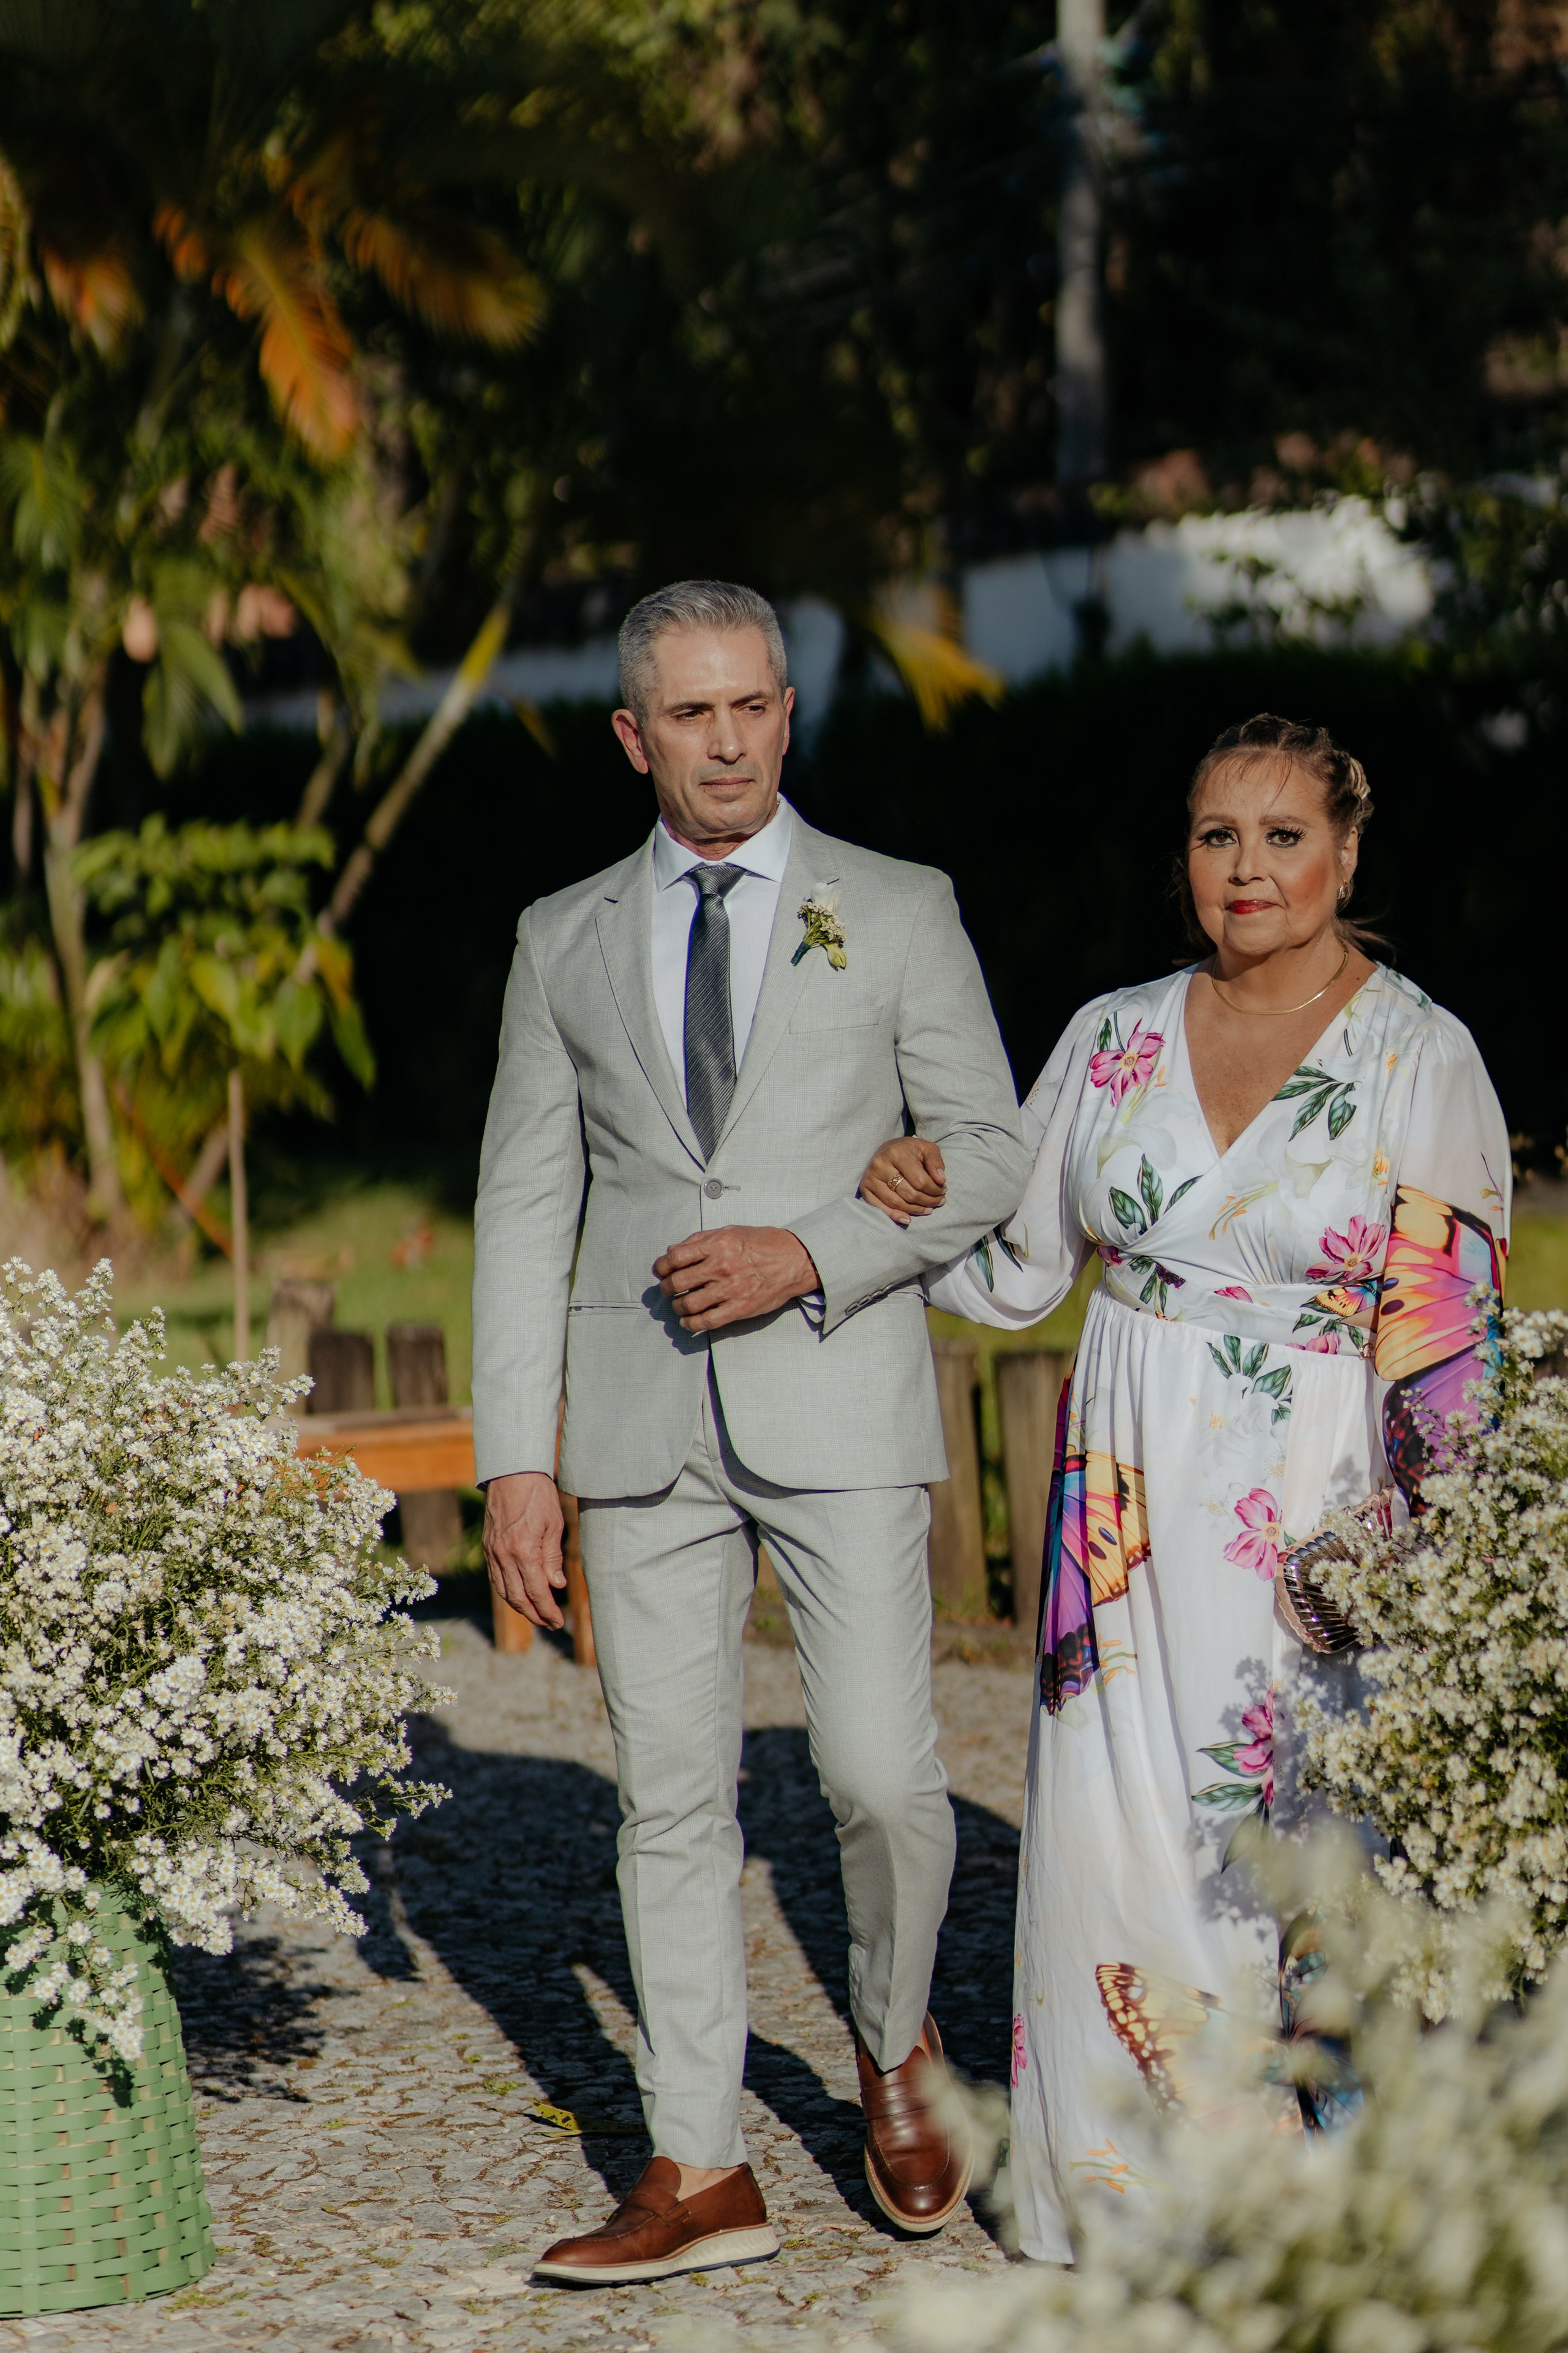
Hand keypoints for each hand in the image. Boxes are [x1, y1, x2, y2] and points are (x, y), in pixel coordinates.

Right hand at [482, 1471, 566, 1628]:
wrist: (512, 1472)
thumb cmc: (538, 1494)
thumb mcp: (554, 1524)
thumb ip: (553, 1557)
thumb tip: (555, 1585)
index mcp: (524, 1550)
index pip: (536, 1592)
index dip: (547, 1610)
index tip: (558, 1621)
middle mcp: (504, 1555)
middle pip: (518, 1597)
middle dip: (534, 1615)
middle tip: (550, 1623)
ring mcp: (493, 1552)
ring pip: (504, 1591)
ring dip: (520, 1607)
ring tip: (536, 1614)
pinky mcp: (488, 1547)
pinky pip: (495, 1578)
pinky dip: (507, 1592)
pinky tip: (519, 1595)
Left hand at [655, 1225, 819, 1332]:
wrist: (794, 1260)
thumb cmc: (763, 1243)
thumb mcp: (730, 1231)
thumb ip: (700, 1239)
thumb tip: (672, 1251)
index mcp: (717, 1244)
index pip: (675, 1258)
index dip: (662, 1266)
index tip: (661, 1271)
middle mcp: (721, 1266)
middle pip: (678, 1282)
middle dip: (667, 1288)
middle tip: (668, 1289)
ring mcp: (730, 1289)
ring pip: (689, 1303)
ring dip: (678, 1306)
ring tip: (679, 1304)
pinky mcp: (739, 1308)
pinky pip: (707, 1321)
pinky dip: (691, 1324)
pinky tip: (688, 1321)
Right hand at [859, 1135, 946, 1224]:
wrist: (887, 1149)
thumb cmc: (910, 1150)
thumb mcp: (927, 1148)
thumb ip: (935, 1162)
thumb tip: (941, 1180)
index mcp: (896, 1153)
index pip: (920, 1181)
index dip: (934, 1190)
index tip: (943, 1189)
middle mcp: (880, 1165)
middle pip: (908, 1194)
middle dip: (928, 1201)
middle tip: (939, 1200)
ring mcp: (870, 1178)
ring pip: (896, 1203)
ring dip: (915, 1210)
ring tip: (928, 1209)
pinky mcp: (865, 1189)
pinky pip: (880, 1208)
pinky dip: (894, 1216)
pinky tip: (907, 1218)